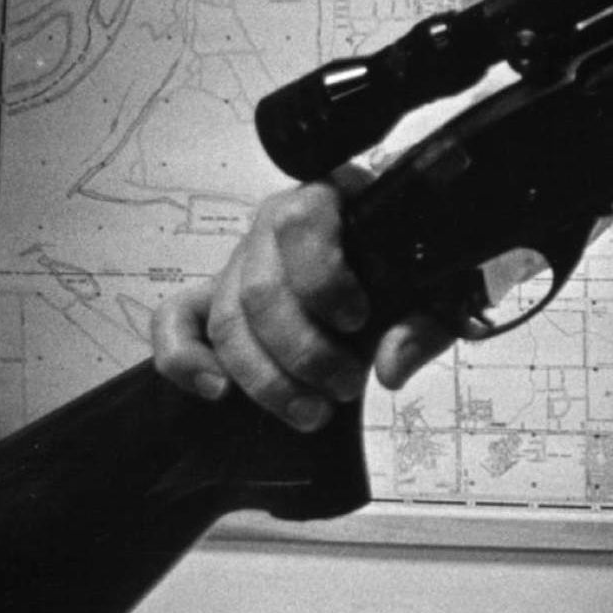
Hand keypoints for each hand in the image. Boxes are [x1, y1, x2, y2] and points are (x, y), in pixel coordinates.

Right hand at [148, 175, 471, 429]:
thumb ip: (425, 322)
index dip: (323, 279)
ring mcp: (239, 260)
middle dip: (302, 353)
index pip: (302, 222)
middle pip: (260, 291)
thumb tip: (390, 367)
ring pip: (227, 321)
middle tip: (346, 386)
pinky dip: (183, 359)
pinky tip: (217, 391)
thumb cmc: (412, 271)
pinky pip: (174, 320)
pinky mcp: (212, 296)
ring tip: (313, 413)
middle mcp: (274, 223)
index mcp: (329, 199)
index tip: (359, 320)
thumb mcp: (438, 290)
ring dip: (265, 379)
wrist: (392, 272)